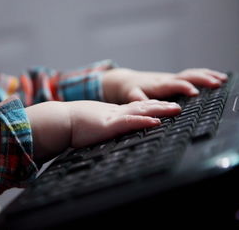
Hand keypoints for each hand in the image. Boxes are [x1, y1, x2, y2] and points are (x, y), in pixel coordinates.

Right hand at [26, 100, 180, 163]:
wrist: (59, 120)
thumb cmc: (71, 124)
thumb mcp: (92, 124)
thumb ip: (102, 127)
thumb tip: (105, 133)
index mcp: (112, 113)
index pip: (136, 108)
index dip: (152, 106)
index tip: (164, 106)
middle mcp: (116, 112)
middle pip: (144, 106)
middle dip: (163, 105)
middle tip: (179, 105)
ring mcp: (114, 117)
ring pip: (142, 110)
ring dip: (160, 110)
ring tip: (176, 109)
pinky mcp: (109, 124)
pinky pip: (130, 121)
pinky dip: (144, 120)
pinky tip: (156, 121)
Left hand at [102, 68, 227, 103]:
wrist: (125, 80)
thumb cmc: (129, 91)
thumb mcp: (131, 97)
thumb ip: (139, 101)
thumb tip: (148, 109)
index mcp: (158, 85)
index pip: (173, 84)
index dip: (184, 87)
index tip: (195, 92)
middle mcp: (167, 79)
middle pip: (187, 75)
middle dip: (202, 79)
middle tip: (217, 84)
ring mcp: (172, 78)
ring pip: (192, 73)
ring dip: (208, 75)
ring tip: (223, 80)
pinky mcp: (176, 79)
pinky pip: (193, 75)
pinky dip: (207, 75)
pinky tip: (220, 78)